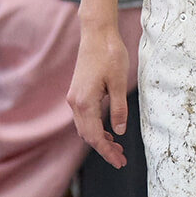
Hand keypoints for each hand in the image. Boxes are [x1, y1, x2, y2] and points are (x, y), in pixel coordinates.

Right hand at [67, 21, 130, 166]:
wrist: (96, 33)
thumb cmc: (110, 54)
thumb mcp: (119, 83)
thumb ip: (119, 109)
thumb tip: (118, 132)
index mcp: (85, 102)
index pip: (94, 137)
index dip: (107, 152)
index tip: (119, 162)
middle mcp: (75, 102)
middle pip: (87, 136)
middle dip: (104, 149)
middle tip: (121, 159)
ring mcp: (74, 97)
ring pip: (85, 127)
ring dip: (99, 139)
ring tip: (117, 148)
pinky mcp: (77, 92)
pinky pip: (84, 118)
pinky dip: (95, 128)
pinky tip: (108, 131)